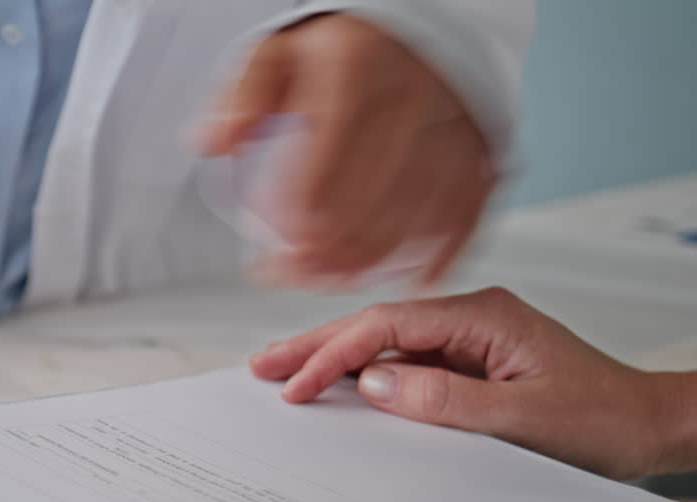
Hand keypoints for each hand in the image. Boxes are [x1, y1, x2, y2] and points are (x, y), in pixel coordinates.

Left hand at [200, 13, 494, 286]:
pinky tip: (410, 277)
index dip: (296, 234)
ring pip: (415, 220)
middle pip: (368, 209)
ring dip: (373, 265)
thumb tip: (212, 141)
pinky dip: (439, 254)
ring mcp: (454, 125)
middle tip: (300, 278)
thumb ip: (243, 96)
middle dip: (328, 259)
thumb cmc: (345, 42)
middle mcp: (412, 98)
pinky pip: (466, 213)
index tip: (273, 263)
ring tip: (337, 280)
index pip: (321, 178)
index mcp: (355, 72)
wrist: (417, 22)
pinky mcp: (484, 148)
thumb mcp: (279, 50)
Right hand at [250, 287, 672, 479]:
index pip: (387, 325)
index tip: (295, 383)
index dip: (333, 353)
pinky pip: (405, 364)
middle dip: (314, 344)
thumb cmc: (605, 420)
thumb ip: (443, 401)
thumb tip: (372, 384)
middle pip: (375, 324)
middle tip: (262, 365)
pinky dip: (364, 376)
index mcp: (484, 316)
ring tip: (283, 373)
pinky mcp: (469, 362)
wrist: (654, 427)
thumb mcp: (522, 420)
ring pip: (385, 344)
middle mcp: (472, 318)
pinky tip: (336, 389)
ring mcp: (469, 339)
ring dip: (334, 359)